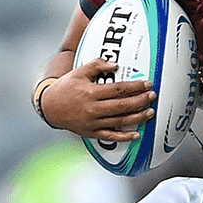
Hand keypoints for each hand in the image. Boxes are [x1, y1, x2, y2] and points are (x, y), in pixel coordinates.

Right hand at [40, 58, 155, 140]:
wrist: (49, 107)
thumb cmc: (66, 87)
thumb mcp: (79, 72)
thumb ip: (97, 65)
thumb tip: (115, 65)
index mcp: (91, 92)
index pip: (118, 89)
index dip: (135, 87)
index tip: (147, 84)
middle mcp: (93, 109)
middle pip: (122, 105)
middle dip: (140, 101)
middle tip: (152, 96)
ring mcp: (93, 122)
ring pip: (120, 121)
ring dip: (137, 118)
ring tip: (150, 112)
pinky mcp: (92, 132)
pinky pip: (110, 136)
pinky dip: (124, 136)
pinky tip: (136, 134)